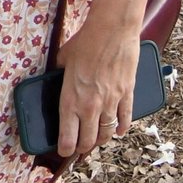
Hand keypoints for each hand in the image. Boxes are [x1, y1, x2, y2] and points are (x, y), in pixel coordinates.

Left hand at [54, 8, 141, 158]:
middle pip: (88, 141)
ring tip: (96, 140)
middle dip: (82, 148)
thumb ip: (59, 75)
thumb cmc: (85, 42)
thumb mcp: (63, 59)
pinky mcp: (127, 95)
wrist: (111, 31)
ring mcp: (111, 103)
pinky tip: (118, 131)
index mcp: (71, 99)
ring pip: (107, 134)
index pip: (67, 137)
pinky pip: (125, 120)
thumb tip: (55, 78)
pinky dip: (121, 129)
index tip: (63, 152)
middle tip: (79, 147)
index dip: (65, 149)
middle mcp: (90, 106)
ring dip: (101, 140)